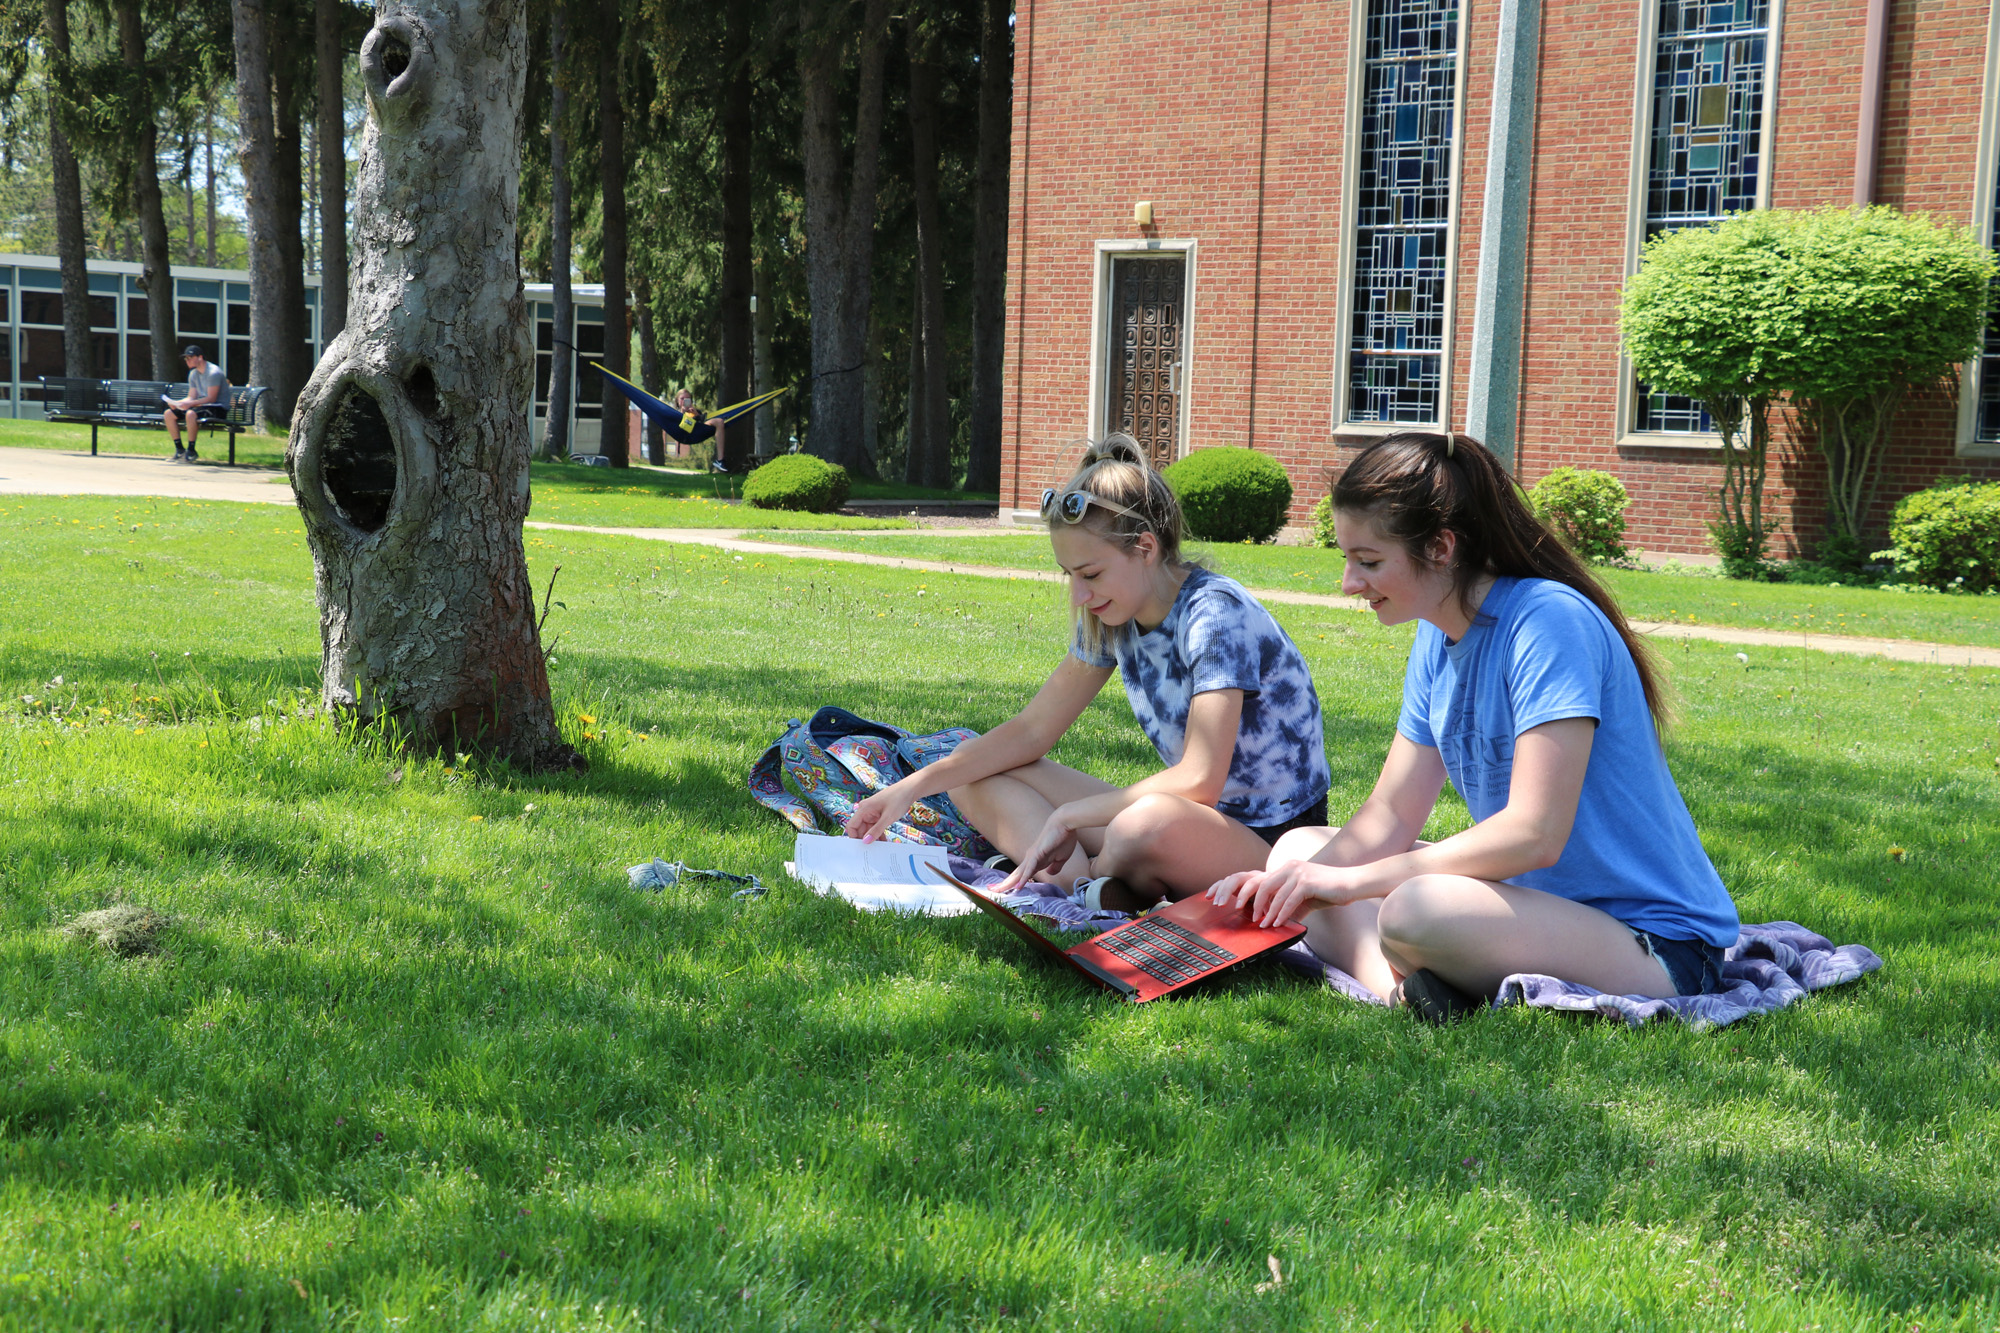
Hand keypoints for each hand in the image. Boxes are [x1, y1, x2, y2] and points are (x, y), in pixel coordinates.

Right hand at [845, 788, 912, 842]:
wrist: (910, 790)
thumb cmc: (898, 798)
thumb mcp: (888, 817)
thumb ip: (876, 830)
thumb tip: (866, 841)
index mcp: (864, 809)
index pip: (851, 826)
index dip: (854, 837)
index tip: (860, 848)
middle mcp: (865, 811)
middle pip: (859, 829)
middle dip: (865, 839)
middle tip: (872, 850)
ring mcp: (872, 813)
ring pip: (868, 829)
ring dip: (873, 838)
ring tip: (880, 847)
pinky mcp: (878, 815)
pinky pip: (875, 827)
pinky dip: (879, 834)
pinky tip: (885, 841)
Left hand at [994, 811, 1079, 893]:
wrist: (1064, 823)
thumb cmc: (1063, 838)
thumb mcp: (1060, 858)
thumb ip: (1055, 867)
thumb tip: (1050, 873)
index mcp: (1035, 861)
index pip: (1021, 875)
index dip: (1013, 883)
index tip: (1004, 890)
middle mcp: (1030, 859)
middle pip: (1015, 875)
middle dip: (1004, 883)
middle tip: (991, 890)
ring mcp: (1032, 856)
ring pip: (1018, 873)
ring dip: (1008, 883)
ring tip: (998, 890)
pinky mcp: (1037, 854)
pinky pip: (1029, 869)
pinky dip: (1023, 878)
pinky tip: (1018, 887)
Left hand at [1207, 859, 1356, 927]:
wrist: (1351, 884)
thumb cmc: (1329, 891)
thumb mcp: (1305, 897)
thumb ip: (1290, 905)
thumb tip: (1277, 920)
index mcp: (1286, 868)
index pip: (1260, 879)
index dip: (1246, 892)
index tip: (1237, 905)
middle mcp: (1289, 867)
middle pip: (1261, 884)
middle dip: (1250, 901)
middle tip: (1246, 916)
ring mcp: (1298, 873)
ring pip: (1274, 895)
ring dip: (1267, 913)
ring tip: (1262, 925)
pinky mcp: (1307, 882)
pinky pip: (1289, 901)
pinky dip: (1281, 914)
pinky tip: (1277, 924)